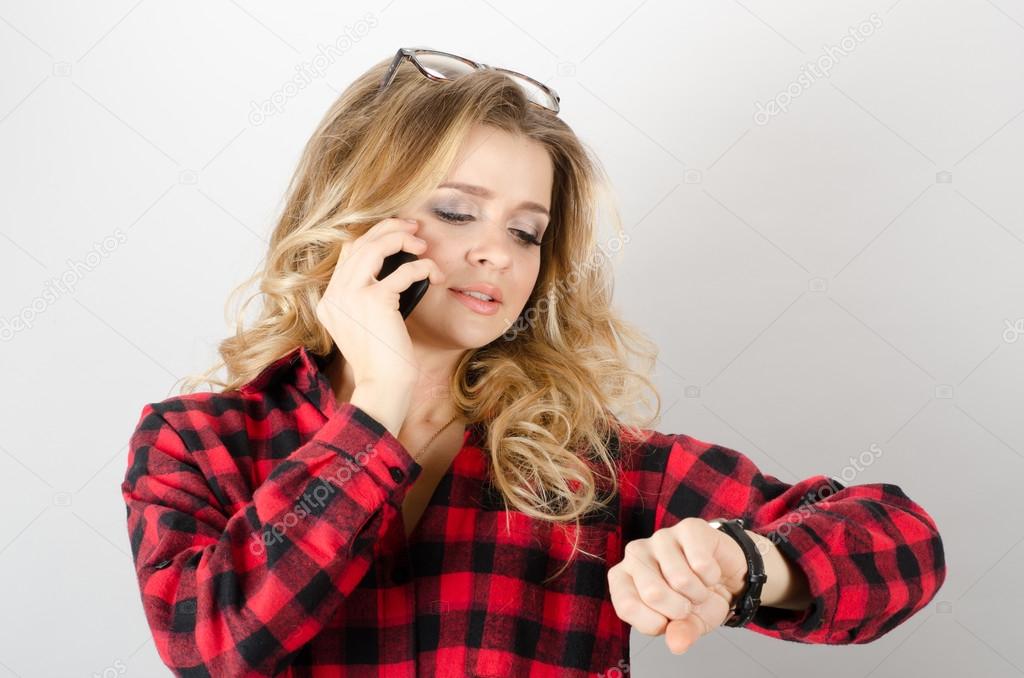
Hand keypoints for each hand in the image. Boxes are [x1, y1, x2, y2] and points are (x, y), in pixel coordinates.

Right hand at [316, 216, 445, 389]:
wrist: (383, 386)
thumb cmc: (383, 360)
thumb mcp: (367, 324)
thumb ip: (367, 298)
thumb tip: (394, 269)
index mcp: (329, 301)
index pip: (347, 253)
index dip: (372, 237)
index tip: (396, 235)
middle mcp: (334, 295)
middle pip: (358, 243)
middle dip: (388, 229)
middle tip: (413, 228)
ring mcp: (351, 296)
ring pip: (374, 247)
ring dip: (402, 239)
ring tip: (422, 245)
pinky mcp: (374, 300)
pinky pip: (404, 271)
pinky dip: (423, 267)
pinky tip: (434, 274)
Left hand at [607, 517, 748, 654]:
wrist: (726, 578)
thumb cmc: (695, 600)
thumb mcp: (688, 625)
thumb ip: (679, 633)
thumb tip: (677, 644)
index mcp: (624, 578)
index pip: (626, 606)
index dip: (654, 623)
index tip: (668, 622)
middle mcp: (636, 554)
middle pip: (653, 593)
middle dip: (680, 609)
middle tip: (687, 603)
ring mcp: (660, 538)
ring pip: (680, 579)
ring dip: (699, 594)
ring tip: (699, 588)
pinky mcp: (687, 527)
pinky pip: (701, 563)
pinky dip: (712, 577)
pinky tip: (709, 572)